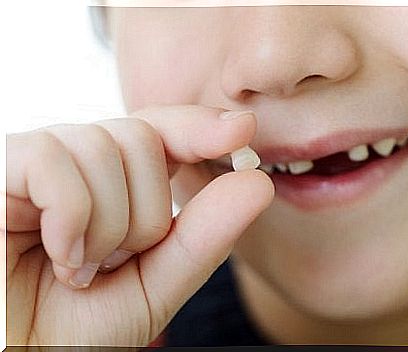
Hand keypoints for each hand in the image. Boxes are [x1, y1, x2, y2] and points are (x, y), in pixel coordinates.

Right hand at [5, 106, 273, 344]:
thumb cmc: (72, 328)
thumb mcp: (153, 286)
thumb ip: (202, 238)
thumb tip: (258, 183)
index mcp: (113, 185)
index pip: (161, 132)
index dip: (200, 127)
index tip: (242, 130)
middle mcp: (76, 164)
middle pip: (141, 136)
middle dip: (146, 211)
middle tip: (115, 262)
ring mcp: (35, 163)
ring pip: (102, 146)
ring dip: (108, 224)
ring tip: (83, 269)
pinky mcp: (0, 167)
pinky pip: (52, 160)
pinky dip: (72, 218)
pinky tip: (62, 258)